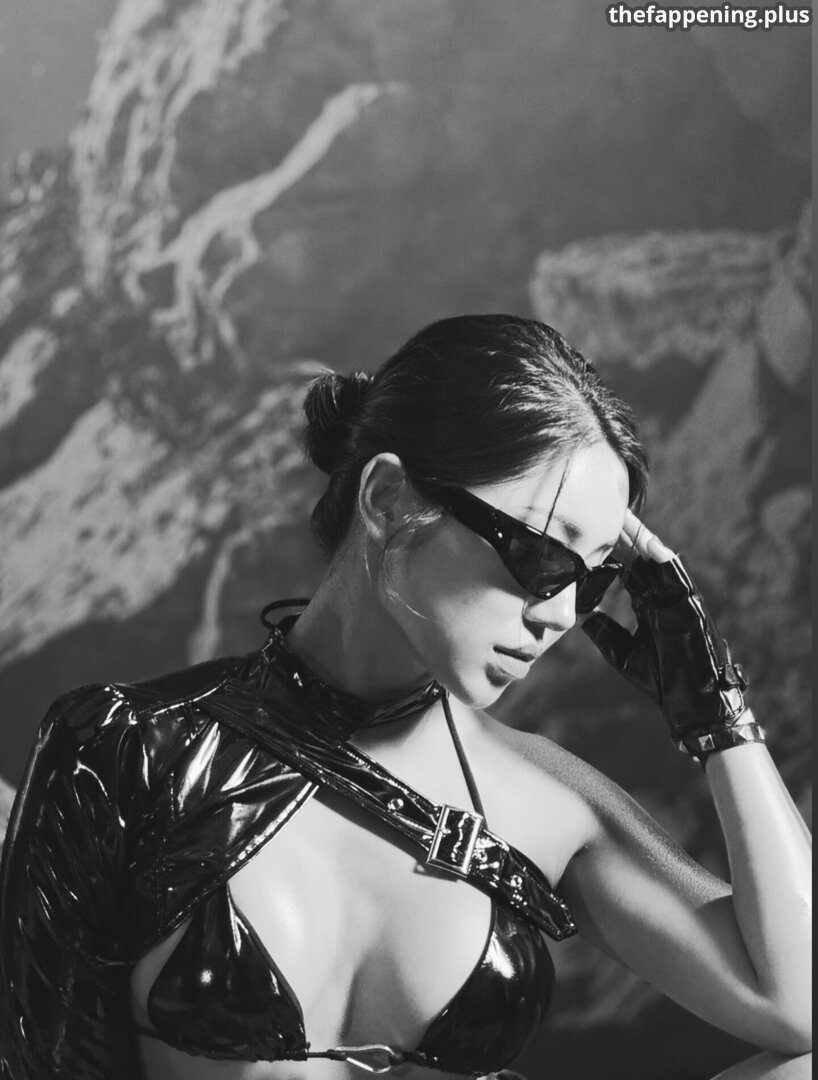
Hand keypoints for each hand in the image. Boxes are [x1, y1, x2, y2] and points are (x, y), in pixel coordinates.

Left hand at [581, 511, 748, 744]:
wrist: (691, 705)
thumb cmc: (663, 680)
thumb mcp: (622, 652)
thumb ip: (604, 631)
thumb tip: (582, 615)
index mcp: (648, 604)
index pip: (627, 567)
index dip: (610, 549)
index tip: (591, 530)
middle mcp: (662, 597)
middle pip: (640, 557)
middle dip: (624, 534)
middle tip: (606, 507)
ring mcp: (677, 600)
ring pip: (658, 561)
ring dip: (642, 538)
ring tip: (624, 515)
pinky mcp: (690, 608)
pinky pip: (679, 578)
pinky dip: (665, 561)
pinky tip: (650, 545)